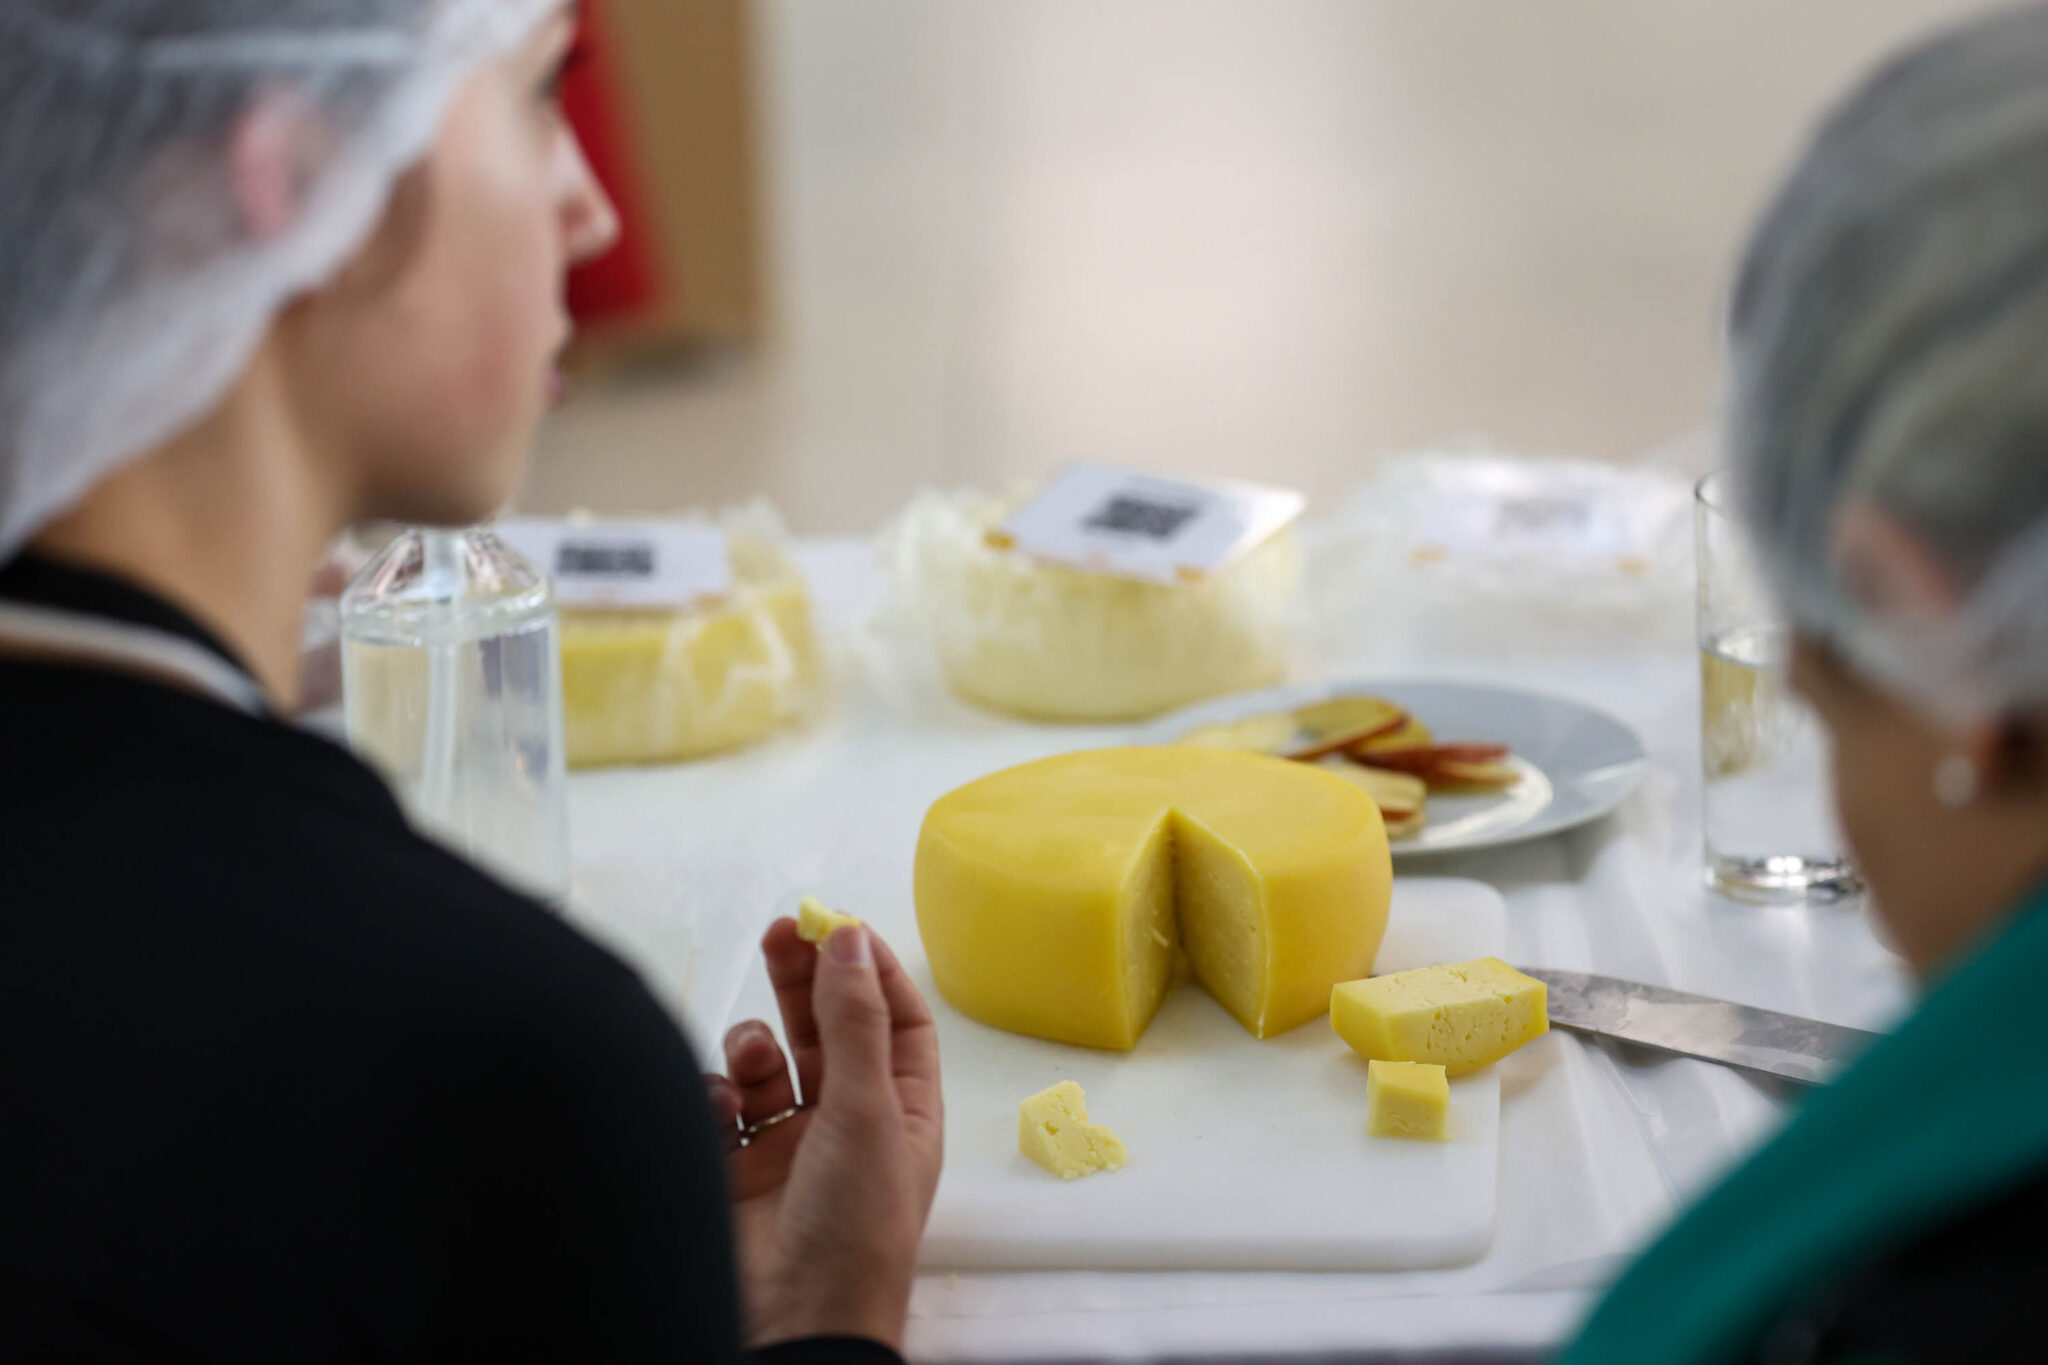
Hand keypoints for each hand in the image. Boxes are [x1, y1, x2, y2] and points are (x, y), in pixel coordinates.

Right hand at [705, 920, 943, 1351]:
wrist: (794, 1323)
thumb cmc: (852, 1227)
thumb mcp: (868, 1110)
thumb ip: (855, 1020)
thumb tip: (852, 939)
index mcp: (901, 1111)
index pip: (896, 1019)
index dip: (869, 970)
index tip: (836, 925)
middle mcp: (849, 1125)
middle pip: (828, 1030)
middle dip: (803, 982)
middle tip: (778, 933)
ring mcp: (790, 1149)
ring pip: (767, 1066)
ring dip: (754, 1049)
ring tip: (751, 1061)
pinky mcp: (736, 1173)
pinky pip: (721, 1109)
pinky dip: (716, 1098)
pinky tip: (722, 1115)